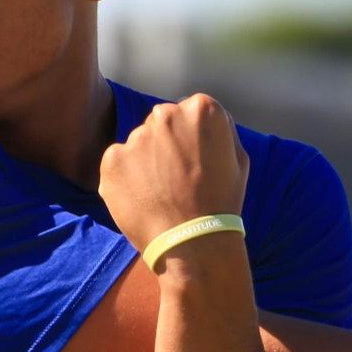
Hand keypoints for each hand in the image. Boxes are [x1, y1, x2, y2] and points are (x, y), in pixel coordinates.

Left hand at [98, 93, 248, 254]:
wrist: (194, 242)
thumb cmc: (221, 202)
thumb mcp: (238, 157)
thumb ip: (218, 129)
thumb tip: (200, 118)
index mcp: (200, 109)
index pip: (187, 112)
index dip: (190, 138)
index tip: (193, 160)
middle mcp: (166, 114)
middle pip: (161, 123)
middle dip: (165, 144)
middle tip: (175, 178)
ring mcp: (136, 136)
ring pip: (139, 143)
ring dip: (145, 161)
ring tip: (160, 193)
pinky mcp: (113, 159)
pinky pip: (118, 163)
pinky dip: (126, 178)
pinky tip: (143, 199)